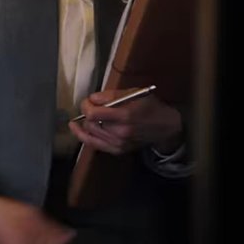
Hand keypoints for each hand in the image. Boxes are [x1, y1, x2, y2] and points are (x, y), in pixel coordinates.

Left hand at [68, 87, 182, 154]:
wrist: (166, 127)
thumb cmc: (150, 107)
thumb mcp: (133, 93)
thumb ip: (110, 95)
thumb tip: (92, 98)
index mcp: (125, 116)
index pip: (93, 114)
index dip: (86, 105)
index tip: (88, 101)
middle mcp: (120, 132)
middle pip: (89, 124)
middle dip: (86, 113)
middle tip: (90, 107)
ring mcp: (119, 144)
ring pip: (90, 133)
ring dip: (86, 123)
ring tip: (89, 116)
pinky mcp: (118, 150)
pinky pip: (94, 144)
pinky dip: (84, 136)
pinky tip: (77, 128)